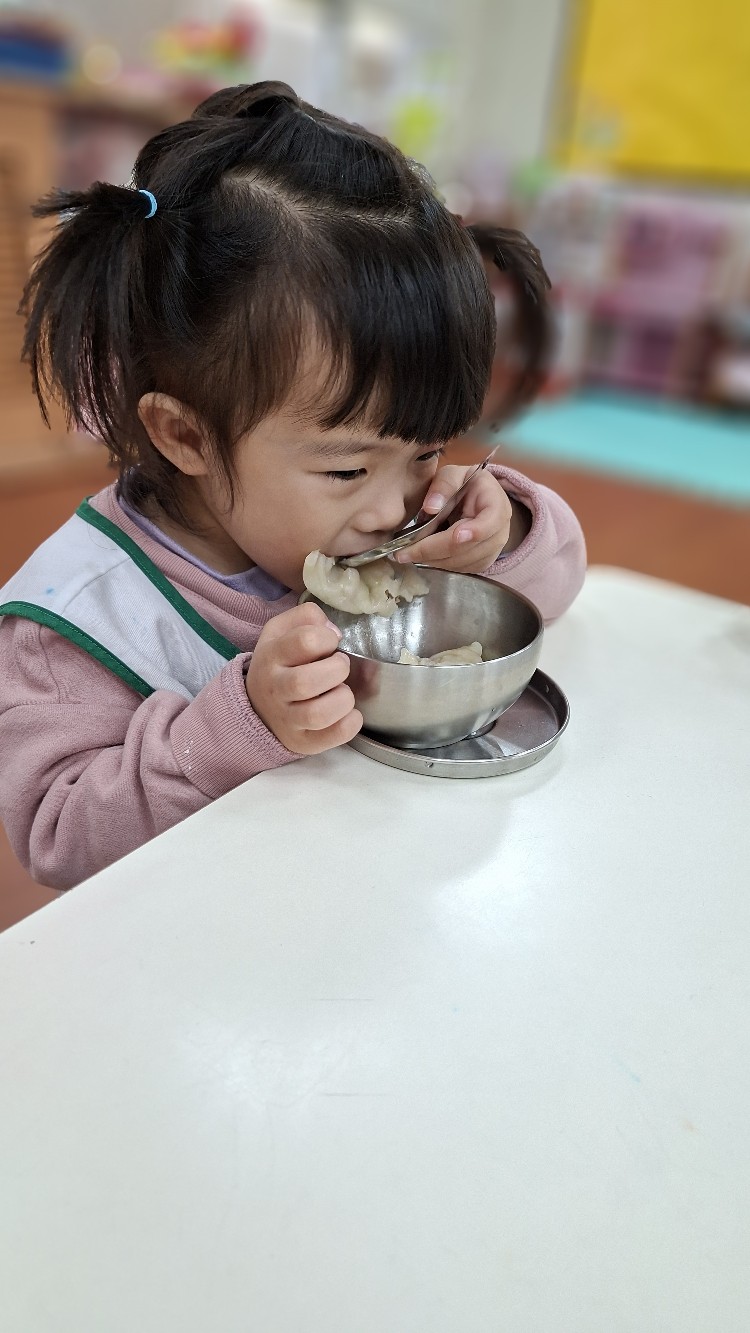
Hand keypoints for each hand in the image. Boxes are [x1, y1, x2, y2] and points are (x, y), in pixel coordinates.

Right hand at [246, 604, 362, 754]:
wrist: (259, 707)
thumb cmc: (280, 664)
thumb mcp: (282, 631)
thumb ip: (307, 617)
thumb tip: (333, 631)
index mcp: (271, 656)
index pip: (304, 641)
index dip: (327, 639)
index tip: (331, 643)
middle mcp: (275, 689)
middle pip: (306, 682)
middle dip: (337, 670)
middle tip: (340, 667)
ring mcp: (287, 720)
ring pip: (318, 714)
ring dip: (343, 699)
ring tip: (342, 691)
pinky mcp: (303, 742)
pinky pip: (333, 737)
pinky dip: (350, 723)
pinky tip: (347, 713)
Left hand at [394, 465, 513, 572]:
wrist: (479, 500)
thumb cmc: (465, 485)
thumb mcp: (454, 474)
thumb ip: (444, 485)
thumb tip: (430, 508)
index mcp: (496, 504)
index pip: (490, 522)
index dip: (473, 531)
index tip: (455, 535)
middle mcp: (500, 531)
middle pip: (468, 548)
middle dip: (433, 551)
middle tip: (403, 553)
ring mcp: (494, 550)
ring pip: (461, 563)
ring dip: (433, 560)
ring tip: (408, 553)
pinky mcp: (483, 562)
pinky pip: (461, 570)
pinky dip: (439, 564)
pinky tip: (424, 556)